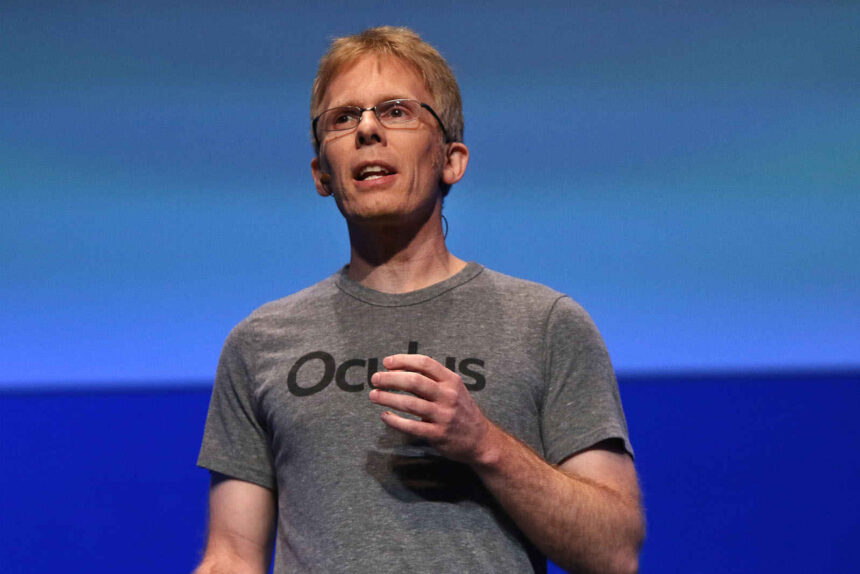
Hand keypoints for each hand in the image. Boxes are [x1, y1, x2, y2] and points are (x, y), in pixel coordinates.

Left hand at [369, 354, 495, 463]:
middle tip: (375, 378)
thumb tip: (398, 370)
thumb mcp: (453, 389)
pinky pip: (411, 427)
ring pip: (410, 404)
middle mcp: (448, 396)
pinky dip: (395, 421)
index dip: (403, 361)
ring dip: (388, 398)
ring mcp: (443, 416)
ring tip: (374, 395)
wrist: (480, 440)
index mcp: (451, 381)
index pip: (425, 364)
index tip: (387, 362)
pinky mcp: (438, 434)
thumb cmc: (461, 410)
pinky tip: (385, 416)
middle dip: (390, 378)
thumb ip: (431, 379)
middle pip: (414, 381)